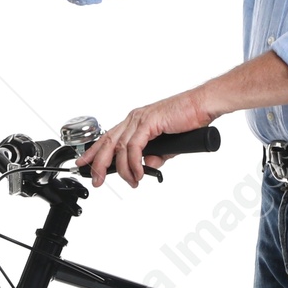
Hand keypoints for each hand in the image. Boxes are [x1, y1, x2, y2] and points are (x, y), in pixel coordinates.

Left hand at [77, 88, 216, 188]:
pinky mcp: (148, 122)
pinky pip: (134, 147)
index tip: (85, 164)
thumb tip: (148, 165)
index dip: (94, 152)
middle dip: (99, 164)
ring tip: (131, 182)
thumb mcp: (168, 145)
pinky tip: (138, 173)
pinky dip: (134, 163)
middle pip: (107, 143)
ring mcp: (140, 119)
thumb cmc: (188, 120)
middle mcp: (134, 119)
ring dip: (123, 170)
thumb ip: (156, 156)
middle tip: (97, 180)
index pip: (108, 138)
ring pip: (119, 148)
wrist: (202, 106)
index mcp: (136, 121)